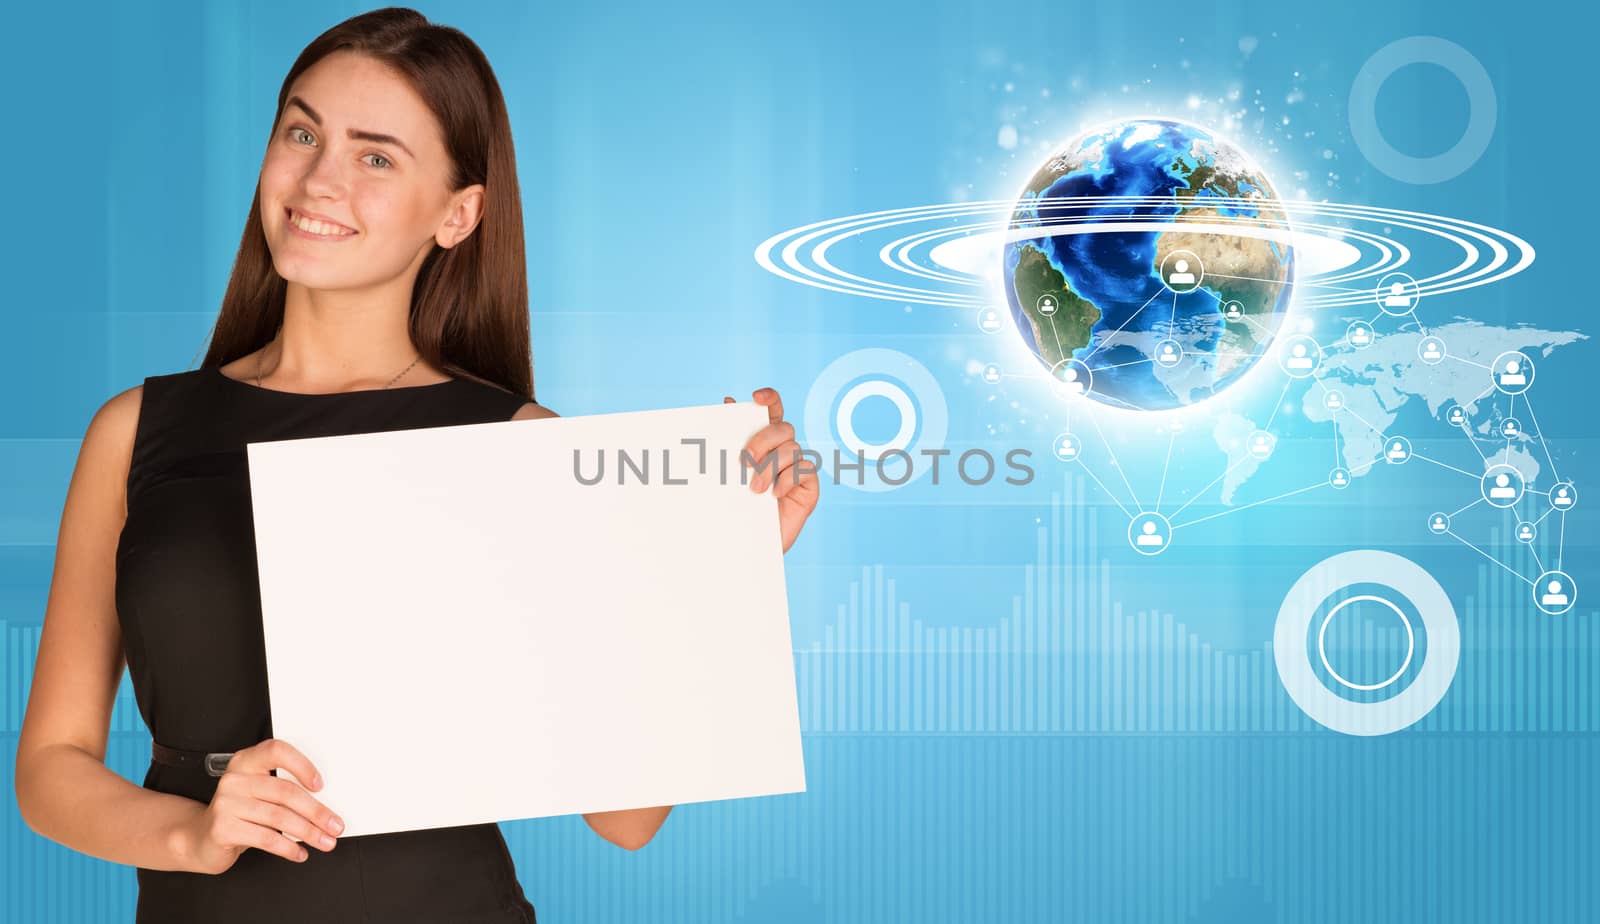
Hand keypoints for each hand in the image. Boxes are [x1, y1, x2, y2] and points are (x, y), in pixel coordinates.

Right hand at [175, 738, 344, 873]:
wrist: (201, 838)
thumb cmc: (239, 813)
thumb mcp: (259, 794)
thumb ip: (283, 790)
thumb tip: (324, 807)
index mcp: (246, 761)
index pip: (277, 751)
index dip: (302, 765)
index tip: (321, 786)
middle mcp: (234, 779)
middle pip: (285, 792)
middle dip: (317, 812)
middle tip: (335, 825)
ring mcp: (226, 803)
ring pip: (279, 817)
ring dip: (308, 832)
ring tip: (324, 841)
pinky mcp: (223, 828)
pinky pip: (265, 838)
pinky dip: (288, 848)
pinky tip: (299, 852)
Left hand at [725, 387, 818, 553]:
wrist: (743, 546)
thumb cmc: (734, 508)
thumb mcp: (726, 472)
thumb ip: (729, 440)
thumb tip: (728, 402)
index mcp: (763, 441)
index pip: (773, 411)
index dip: (770, 398)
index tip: (756, 397)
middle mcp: (783, 451)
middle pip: (783, 428)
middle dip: (763, 439)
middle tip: (744, 460)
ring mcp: (797, 468)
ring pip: (792, 448)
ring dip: (771, 466)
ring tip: (754, 489)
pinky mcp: (808, 487)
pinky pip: (805, 470)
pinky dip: (788, 479)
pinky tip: (774, 494)